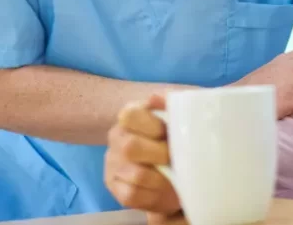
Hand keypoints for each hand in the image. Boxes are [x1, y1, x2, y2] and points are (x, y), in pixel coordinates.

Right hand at [104, 95, 180, 220]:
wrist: (175, 171)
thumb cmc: (177, 137)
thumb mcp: (180, 116)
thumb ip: (171, 103)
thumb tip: (156, 97)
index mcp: (130, 116)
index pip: (130, 115)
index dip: (152, 125)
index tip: (166, 132)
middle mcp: (117, 138)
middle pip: (131, 147)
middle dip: (160, 154)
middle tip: (174, 157)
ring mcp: (113, 164)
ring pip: (137, 175)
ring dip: (162, 178)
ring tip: (172, 174)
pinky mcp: (116, 189)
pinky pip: (133, 195)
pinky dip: (154, 194)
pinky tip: (162, 188)